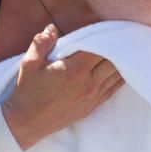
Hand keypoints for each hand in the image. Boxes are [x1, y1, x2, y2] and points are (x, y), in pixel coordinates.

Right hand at [1, 24, 124, 149]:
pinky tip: (122, 70)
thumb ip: (42, 43)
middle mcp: (88, 83)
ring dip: (120, 62)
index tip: (106, 28)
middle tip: (118, 37)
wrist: (27, 123)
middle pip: (112, 60)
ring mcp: (92, 96)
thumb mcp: (29, 63)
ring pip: (116, 75)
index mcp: (74, 69)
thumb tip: (52, 28)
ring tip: (123, 51)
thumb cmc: (27, 92)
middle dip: (114, 48)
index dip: (104, 37)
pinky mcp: (92, 106)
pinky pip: (113, 89)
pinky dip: (119, 78)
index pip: (99, 48)